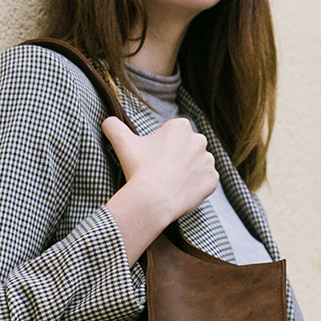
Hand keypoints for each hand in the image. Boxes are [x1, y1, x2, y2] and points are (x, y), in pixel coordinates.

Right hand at [102, 115, 218, 259]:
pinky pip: (205, 181)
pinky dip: (195, 186)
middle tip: (160, 172)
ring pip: (197, 164)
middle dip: (177, 158)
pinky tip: (181, 191)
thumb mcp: (122, 143)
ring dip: (187, 171)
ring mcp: (208, 160)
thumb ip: (114, 126)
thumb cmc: (139, 168)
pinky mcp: (213, 179)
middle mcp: (199, 139)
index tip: (153, 159)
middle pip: (186, 149)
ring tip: (170, 183)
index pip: (173, 135)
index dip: (162, 148)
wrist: (153, 199)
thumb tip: (107, 121)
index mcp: (180, 126)